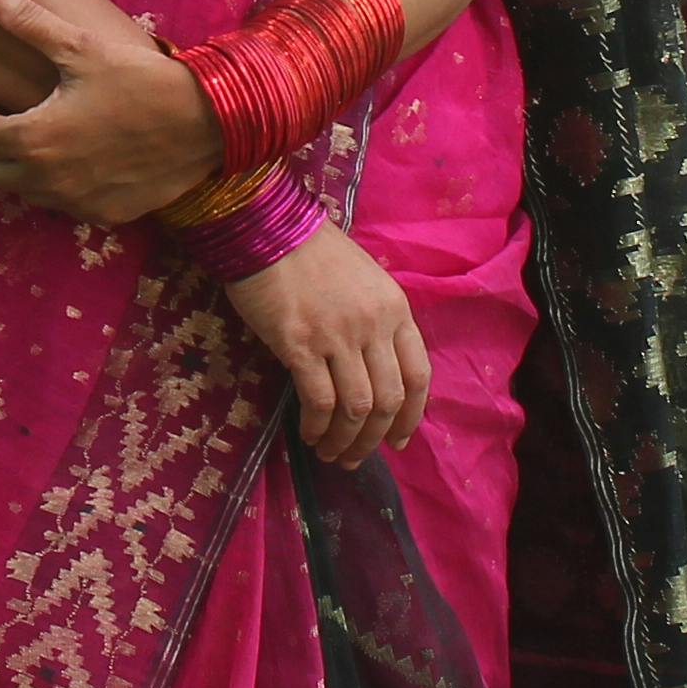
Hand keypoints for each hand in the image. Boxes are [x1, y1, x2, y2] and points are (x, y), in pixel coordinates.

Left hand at [0, 0, 225, 222]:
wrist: (209, 122)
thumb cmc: (141, 80)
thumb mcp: (80, 47)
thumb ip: (26, 20)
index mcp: (34, 139)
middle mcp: (49, 181)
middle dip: (1, 144)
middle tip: (25, 114)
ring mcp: (78, 204)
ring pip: (30, 193)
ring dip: (32, 168)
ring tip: (57, 132)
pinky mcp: (107, 214)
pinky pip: (69, 205)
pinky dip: (68, 185)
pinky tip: (91, 154)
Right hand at [222, 228, 431, 465]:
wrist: (268, 228)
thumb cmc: (313, 253)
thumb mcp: (364, 281)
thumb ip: (376, 322)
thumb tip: (375, 373)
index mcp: (395, 309)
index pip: (418, 376)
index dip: (410, 417)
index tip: (397, 441)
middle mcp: (374, 325)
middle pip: (387, 400)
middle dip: (373, 439)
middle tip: (354, 458)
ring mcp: (339, 335)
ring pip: (356, 407)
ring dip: (345, 440)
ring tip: (329, 453)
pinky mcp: (301, 344)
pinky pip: (319, 400)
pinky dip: (317, 426)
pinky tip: (308, 433)